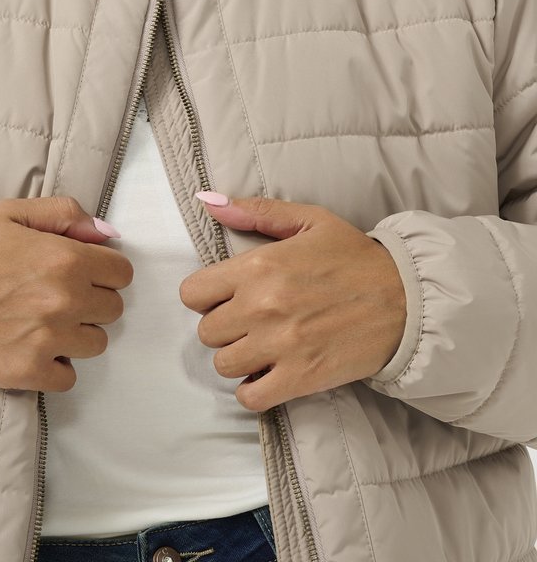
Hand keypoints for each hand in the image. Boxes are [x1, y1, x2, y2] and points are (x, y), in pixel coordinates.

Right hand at [0, 196, 132, 391]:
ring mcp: (45, 341)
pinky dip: (56, 365)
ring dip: (77, 333)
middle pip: (113, 309)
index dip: (104, 269)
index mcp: (64, 259)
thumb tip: (107, 233)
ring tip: (43, 320)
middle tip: (57, 294)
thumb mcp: (10, 213)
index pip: (122, 273)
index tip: (83, 270)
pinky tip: (32, 346)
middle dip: (92, 299)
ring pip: (95, 344)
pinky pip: (68, 378)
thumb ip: (65, 215)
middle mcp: (62, 301)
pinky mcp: (25, 374)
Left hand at [179, 195, 406, 411]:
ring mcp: (280, 346)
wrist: (406, 298)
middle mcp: (262, 306)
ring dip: (238, 358)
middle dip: (223, 326)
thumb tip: (208, 201)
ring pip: (223, 365)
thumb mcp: (308, 220)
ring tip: (261, 346)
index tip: (226, 296)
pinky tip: (268, 374)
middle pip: (206, 332)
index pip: (192, 293)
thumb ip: (256, 211)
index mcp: (259, 265)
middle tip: (249, 321)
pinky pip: (250, 397)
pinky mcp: (301, 378)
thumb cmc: (355, 256)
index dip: (205, 296)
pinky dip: (253, 391)